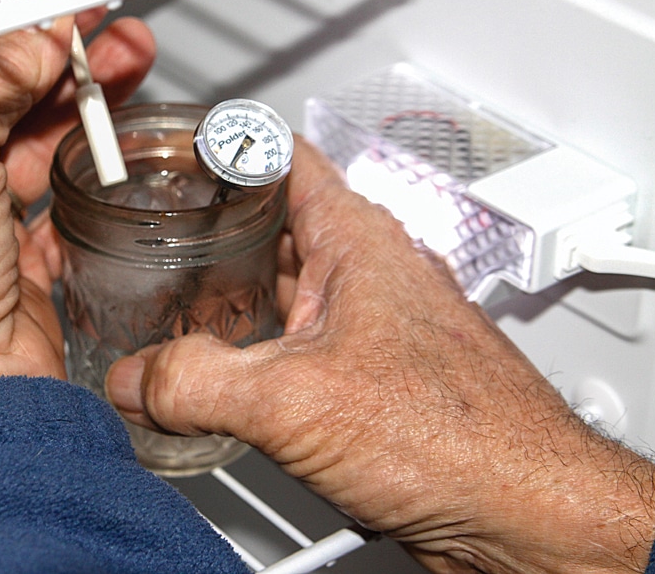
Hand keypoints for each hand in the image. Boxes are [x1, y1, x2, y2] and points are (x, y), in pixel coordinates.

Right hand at [106, 137, 654, 573]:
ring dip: (232, 297)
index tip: (169, 154)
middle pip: (273, 224)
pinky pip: (302, 342)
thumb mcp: (294, 400)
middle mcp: (368, 271)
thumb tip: (134, 379)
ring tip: (172, 309)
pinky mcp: (375, 374)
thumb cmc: (458, 435)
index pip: (280, 155)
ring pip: (286, 287)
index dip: (221, 146)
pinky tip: (227, 379)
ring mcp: (373, 322)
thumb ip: (195, 382)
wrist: (520, 508)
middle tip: (152, 242)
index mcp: (356, 240)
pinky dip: (259, 349)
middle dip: (210, 233)